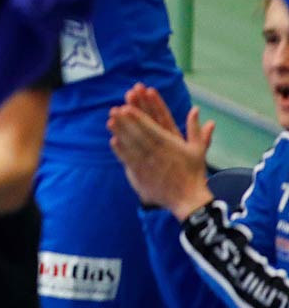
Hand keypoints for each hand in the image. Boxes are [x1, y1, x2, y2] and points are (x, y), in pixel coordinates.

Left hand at [108, 84, 214, 219]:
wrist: (188, 200)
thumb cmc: (193, 173)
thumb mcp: (198, 150)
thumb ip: (195, 129)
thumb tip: (195, 108)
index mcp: (170, 145)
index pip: (151, 128)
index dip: (138, 118)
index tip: (127, 107)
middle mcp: (157, 153)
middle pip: (138, 134)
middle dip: (125, 122)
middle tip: (114, 110)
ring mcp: (148, 164)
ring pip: (131, 146)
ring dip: (120, 133)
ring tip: (110, 122)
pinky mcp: (141, 175)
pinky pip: (129, 161)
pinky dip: (120, 151)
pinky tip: (113, 141)